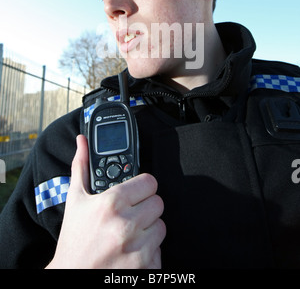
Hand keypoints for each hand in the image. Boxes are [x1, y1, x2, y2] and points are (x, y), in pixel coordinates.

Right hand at [46, 135, 165, 268]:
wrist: (70, 276)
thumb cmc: (73, 239)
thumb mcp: (75, 199)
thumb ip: (82, 165)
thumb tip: (82, 141)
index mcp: (111, 203)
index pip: (150, 182)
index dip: (142, 186)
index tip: (135, 193)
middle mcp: (126, 224)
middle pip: (158, 203)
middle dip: (144, 208)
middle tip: (130, 214)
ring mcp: (137, 248)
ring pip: (161, 227)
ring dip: (148, 230)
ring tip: (128, 234)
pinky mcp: (144, 268)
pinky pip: (160, 251)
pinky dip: (149, 252)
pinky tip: (131, 251)